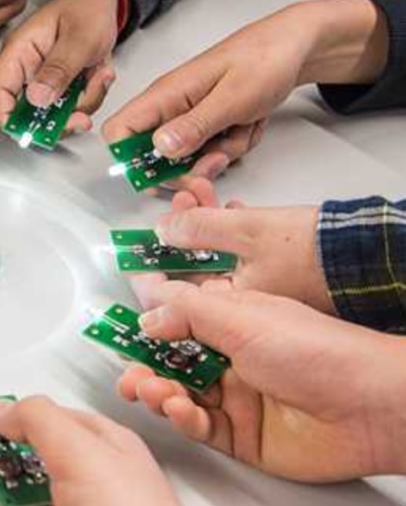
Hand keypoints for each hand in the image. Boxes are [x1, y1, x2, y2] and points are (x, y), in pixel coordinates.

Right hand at [0, 0, 118, 134]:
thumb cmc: (87, 6)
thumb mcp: (78, 38)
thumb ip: (58, 69)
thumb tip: (37, 100)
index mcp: (18, 53)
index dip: (8, 119)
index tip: (30, 134)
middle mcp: (27, 70)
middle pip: (27, 112)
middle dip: (58, 119)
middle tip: (81, 117)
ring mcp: (44, 80)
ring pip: (54, 114)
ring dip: (81, 104)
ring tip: (100, 77)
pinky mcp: (61, 86)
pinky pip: (72, 106)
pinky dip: (90, 97)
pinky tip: (101, 74)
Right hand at [103, 0, 390, 179]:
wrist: (296, 46)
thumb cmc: (264, 59)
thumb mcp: (232, 97)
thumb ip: (194, 125)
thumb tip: (159, 148)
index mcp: (164, 96)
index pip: (118, 133)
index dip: (130, 160)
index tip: (161, 175)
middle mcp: (170, 108)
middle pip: (153, 158)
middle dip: (186, 168)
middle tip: (217, 160)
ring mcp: (190, 117)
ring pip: (188, 158)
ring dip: (219, 154)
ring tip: (243, 126)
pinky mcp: (208, 124)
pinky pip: (212, 151)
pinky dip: (234, 145)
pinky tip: (249, 122)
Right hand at [120, 285, 405, 481]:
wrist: (366, 406)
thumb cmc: (320, 352)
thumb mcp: (241, 316)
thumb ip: (186, 313)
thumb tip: (147, 313)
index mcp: (234, 321)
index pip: (178, 320)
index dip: (147, 326)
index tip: (116, 330)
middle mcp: (234, 359)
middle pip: (173, 362)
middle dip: (145, 366)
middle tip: (128, 373)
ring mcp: (238, 398)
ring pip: (182, 396)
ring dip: (160, 391)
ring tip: (150, 390)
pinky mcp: (243, 437)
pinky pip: (201, 428)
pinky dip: (184, 418)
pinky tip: (180, 409)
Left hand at [128, 179, 332, 314]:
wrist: (371, 253)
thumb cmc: (318, 253)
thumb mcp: (246, 232)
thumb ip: (198, 230)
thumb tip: (163, 230)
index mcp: (227, 313)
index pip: (171, 296)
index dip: (151, 267)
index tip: (134, 246)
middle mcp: (239, 314)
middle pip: (191, 272)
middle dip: (180, 232)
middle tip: (174, 201)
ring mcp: (256, 298)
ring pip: (214, 258)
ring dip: (203, 223)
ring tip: (196, 192)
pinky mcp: (272, 281)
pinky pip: (239, 256)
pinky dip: (230, 230)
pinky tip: (226, 208)